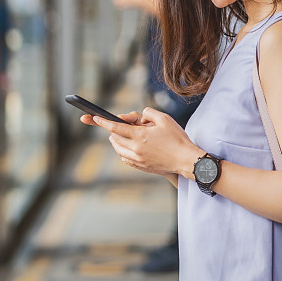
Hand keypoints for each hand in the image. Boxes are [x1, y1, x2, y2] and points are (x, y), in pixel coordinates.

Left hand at [82, 108, 202, 177]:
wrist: (186, 160)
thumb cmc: (177, 138)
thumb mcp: (164, 119)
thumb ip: (148, 113)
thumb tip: (139, 116)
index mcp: (140, 136)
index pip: (115, 127)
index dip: (103, 122)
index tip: (95, 118)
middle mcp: (136, 149)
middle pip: (115, 139)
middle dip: (111, 131)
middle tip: (112, 126)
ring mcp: (138, 160)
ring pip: (118, 150)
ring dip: (116, 142)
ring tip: (118, 136)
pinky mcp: (142, 167)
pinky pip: (126, 159)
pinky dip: (122, 152)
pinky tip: (127, 148)